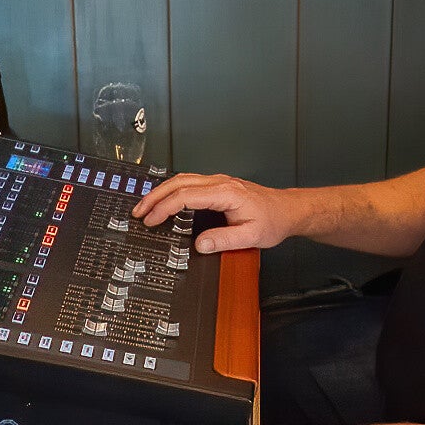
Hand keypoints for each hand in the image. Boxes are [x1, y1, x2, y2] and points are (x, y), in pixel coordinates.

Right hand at [132, 173, 297, 253]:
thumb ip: (224, 240)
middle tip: (138, 212)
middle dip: (154, 197)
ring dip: (161, 192)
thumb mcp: (251, 236)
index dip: (164, 208)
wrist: (287, 210)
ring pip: (182, 180)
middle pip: (178, 183)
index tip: (151, 220)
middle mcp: (220, 183)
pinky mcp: (218, 186)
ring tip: (145, 207)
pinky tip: (165, 200)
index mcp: (226, 193)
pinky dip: (172, 191)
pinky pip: (189, 183)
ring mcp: (219, 182)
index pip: (186, 196)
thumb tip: (199, 245)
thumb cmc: (272, 220)